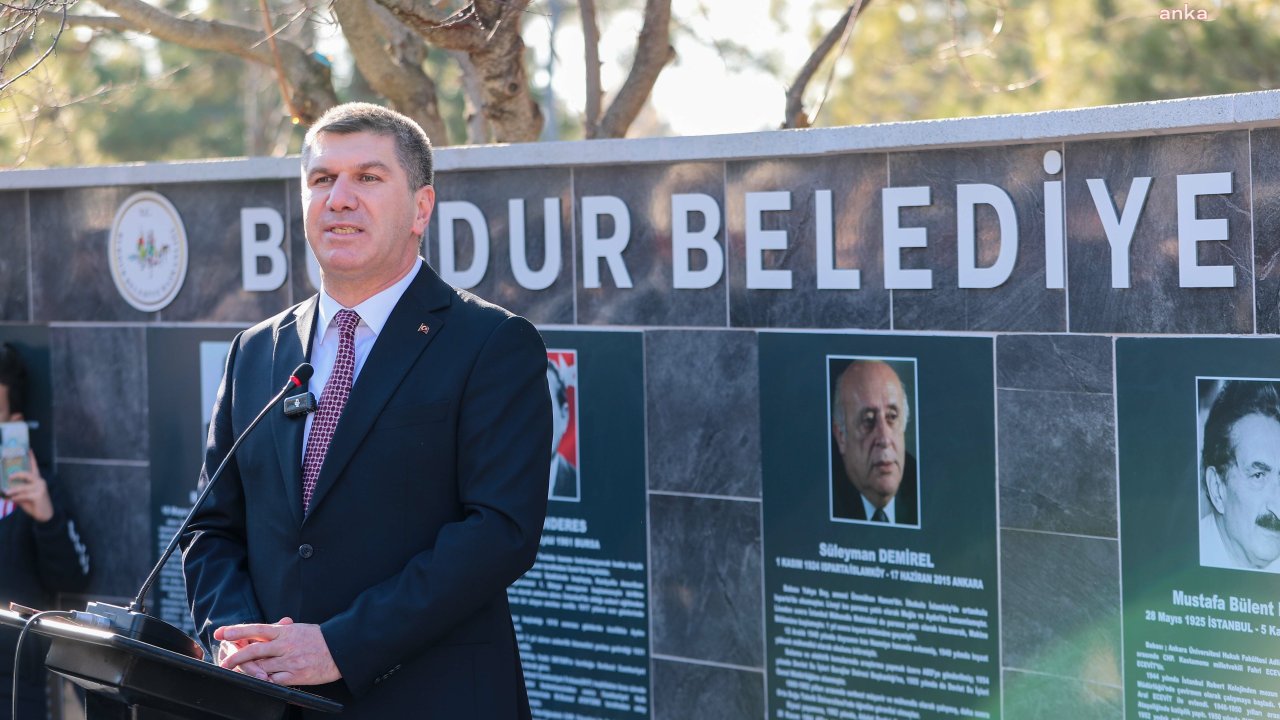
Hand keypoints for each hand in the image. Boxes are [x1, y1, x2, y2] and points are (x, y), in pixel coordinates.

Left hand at [6, 450, 52, 522]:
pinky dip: (17, 497)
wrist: (44, 515)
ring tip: (5, 492)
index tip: (29, 450)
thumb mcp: (24, 496)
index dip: (32, 458)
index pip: (34, 467)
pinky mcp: (39, 495)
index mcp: (37, 480)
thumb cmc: (34, 504)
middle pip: (28, 474)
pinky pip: (24, 495)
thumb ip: (18, 492)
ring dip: (13, 490)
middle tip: (9, 477)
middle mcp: (40, 482)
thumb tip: (5, 490)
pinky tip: (13, 499)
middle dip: (17, 474)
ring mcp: (40, 488)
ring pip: (23, 487)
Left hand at [213, 617, 340, 685]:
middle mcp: (285, 645)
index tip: (222, 633)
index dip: (238, 630)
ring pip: (261, 667)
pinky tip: (257, 681)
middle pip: (254, 650)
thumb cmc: (319, 638)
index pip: (256, 629)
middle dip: (235, 656)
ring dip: (247, 670)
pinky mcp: (295, 675)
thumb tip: (262, 631)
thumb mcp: (299, 629)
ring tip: (236, 672)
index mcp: (285, 631)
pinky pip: (273, 680)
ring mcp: (290, 661)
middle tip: (224, 661)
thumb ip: (280, 630)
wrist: (341, 649)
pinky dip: (263, 681)